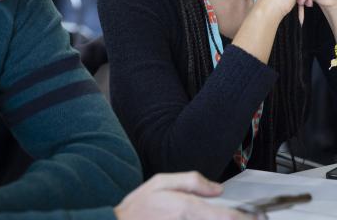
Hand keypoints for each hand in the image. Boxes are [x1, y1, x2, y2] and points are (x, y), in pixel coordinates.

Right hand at [114, 171, 263, 219]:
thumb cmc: (139, 206)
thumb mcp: (161, 182)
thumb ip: (191, 181)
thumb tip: (216, 188)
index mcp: (186, 208)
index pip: (225, 216)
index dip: (244, 218)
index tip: (257, 218)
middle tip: (252, 218)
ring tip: (235, 217)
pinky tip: (205, 218)